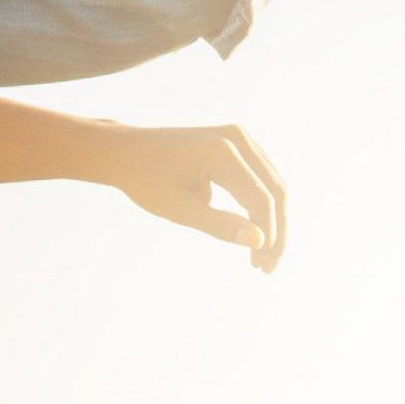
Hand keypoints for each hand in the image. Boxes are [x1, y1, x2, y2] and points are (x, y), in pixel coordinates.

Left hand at [96, 121, 288, 270]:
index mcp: (223, 152)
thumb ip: (220, 225)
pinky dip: (263, 205)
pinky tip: (256, 231)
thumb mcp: (180, 209)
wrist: (127, 151)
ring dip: (274, 220)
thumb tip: (260, 241)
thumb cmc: (147, 180)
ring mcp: (240, 137)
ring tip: (262, 255)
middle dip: (277, 231)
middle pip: (276, 190)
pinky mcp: (237, 143)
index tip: (262, 267)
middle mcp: (238, 138)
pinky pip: (262, 176)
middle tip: (267, 267)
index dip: (268, 235)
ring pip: (274, 184)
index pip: (261, 199)